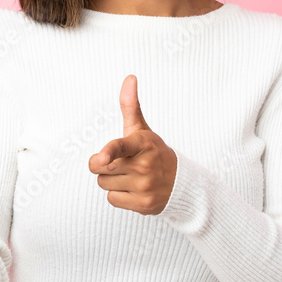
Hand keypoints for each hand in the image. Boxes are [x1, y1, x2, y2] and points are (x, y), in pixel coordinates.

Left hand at [88, 75, 177, 215]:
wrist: (181, 183)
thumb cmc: (154, 152)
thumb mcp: (142, 129)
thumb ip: (130, 105)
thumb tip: (130, 77)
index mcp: (142, 144)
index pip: (121, 147)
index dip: (109, 152)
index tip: (101, 158)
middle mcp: (144, 165)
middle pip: (100, 167)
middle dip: (103, 164)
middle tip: (121, 161)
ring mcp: (144, 186)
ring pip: (103, 183)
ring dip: (111, 180)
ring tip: (129, 176)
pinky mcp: (143, 204)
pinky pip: (112, 199)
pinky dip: (118, 195)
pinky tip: (132, 189)